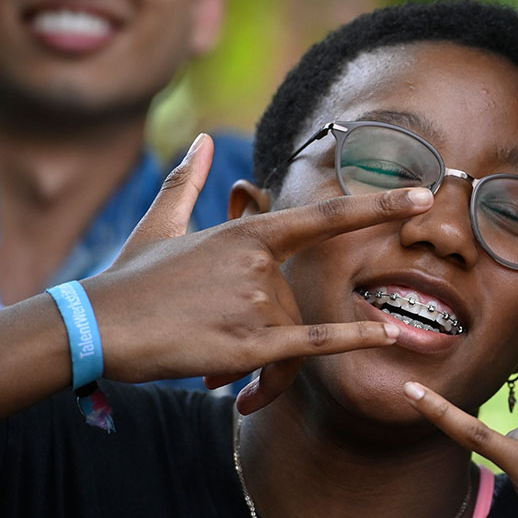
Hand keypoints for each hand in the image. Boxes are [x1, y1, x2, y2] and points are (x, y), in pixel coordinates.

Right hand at [82, 134, 431, 412]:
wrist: (95, 325)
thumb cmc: (130, 277)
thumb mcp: (161, 223)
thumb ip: (190, 181)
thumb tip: (205, 140)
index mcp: (246, 235)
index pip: (325, 218)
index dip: (378, 206)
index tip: (423, 195)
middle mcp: (258, 264)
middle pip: (300, 304)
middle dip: (275, 335)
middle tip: (231, 359)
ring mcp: (254, 302)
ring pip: (293, 337)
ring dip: (267, 368)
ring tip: (220, 376)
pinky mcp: (245, 344)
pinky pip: (311, 343)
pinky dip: (352, 340)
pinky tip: (388, 335)